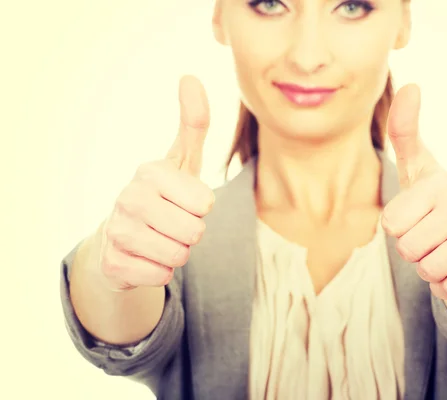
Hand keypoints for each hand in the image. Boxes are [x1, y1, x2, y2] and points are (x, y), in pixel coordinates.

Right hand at [98, 75, 213, 291]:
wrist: (121, 237)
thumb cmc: (163, 196)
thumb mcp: (181, 161)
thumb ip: (193, 123)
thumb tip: (190, 76)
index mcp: (150, 172)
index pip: (206, 204)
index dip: (201, 208)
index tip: (181, 201)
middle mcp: (128, 198)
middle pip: (195, 232)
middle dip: (191, 233)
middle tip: (171, 223)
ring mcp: (117, 231)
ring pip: (180, 256)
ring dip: (177, 253)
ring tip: (159, 238)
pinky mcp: (113, 263)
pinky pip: (162, 276)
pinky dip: (160, 272)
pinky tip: (145, 257)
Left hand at [381, 84, 446, 299]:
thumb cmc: (438, 199)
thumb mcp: (419, 167)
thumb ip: (404, 131)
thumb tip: (411, 85)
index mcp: (438, 184)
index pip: (390, 224)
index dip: (397, 225)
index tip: (415, 214)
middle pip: (407, 250)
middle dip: (413, 248)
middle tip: (431, 234)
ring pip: (427, 271)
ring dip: (430, 267)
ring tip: (445, 248)